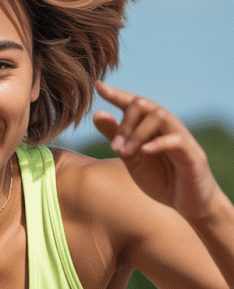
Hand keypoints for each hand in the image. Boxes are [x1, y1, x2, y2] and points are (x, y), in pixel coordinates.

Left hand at [93, 81, 218, 219]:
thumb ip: (117, 138)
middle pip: (144, 105)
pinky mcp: (192, 153)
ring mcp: (180, 137)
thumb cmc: (161, 178)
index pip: (132, 103)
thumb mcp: (132, 158)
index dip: (116, 94)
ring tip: (126, 152)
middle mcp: (166, 125)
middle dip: (125, 123)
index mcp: (150, 126)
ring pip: (160, 116)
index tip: (98, 86)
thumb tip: (96, 114)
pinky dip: (158, 143)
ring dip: (137, 133)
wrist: (187, 202)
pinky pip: (176, 139)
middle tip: (114, 146)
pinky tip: (144, 151)